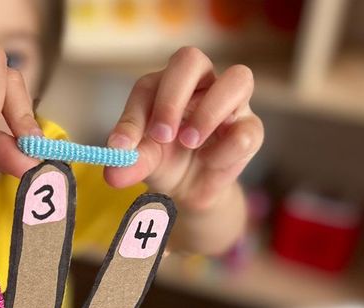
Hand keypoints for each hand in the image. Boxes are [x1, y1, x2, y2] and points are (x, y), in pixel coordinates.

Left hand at [106, 47, 263, 211]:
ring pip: (238, 79)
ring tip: (190, 142)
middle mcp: (201, 85)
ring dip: (209, 111)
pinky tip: (210, 162)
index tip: (122, 147)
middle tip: (161, 136)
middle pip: (191, 60)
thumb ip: (130, 162)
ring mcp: (231, 104)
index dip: (134, 115)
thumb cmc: (164, 161)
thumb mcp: (143, 162)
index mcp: (166, 87)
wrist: (190, 191)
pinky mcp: (250, 130)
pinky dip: (226, 148)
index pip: (150, 84)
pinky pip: (247, 129)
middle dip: (172, 97)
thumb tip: (113, 171)